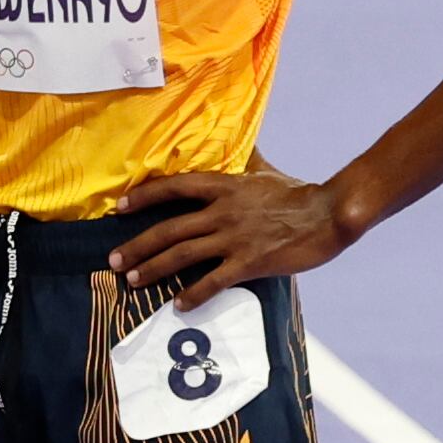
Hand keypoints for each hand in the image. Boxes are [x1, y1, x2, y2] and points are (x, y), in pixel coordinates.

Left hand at [106, 168, 354, 306]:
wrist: (327, 214)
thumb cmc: (295, 192)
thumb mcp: (263, 170)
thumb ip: (243, 159)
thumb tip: (237, 139)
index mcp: (223, 187)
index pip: (174, 188)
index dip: (144, 197)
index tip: (120, 207)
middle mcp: (222, 212)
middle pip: (169, 228)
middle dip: (138, 245)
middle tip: (114, 260)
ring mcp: (234, 238)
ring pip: (183, 255)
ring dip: (154, 269)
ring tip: (133, 281)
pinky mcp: (249, 262)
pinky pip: (213, 281)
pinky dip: (193, 294)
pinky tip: (178, 304)